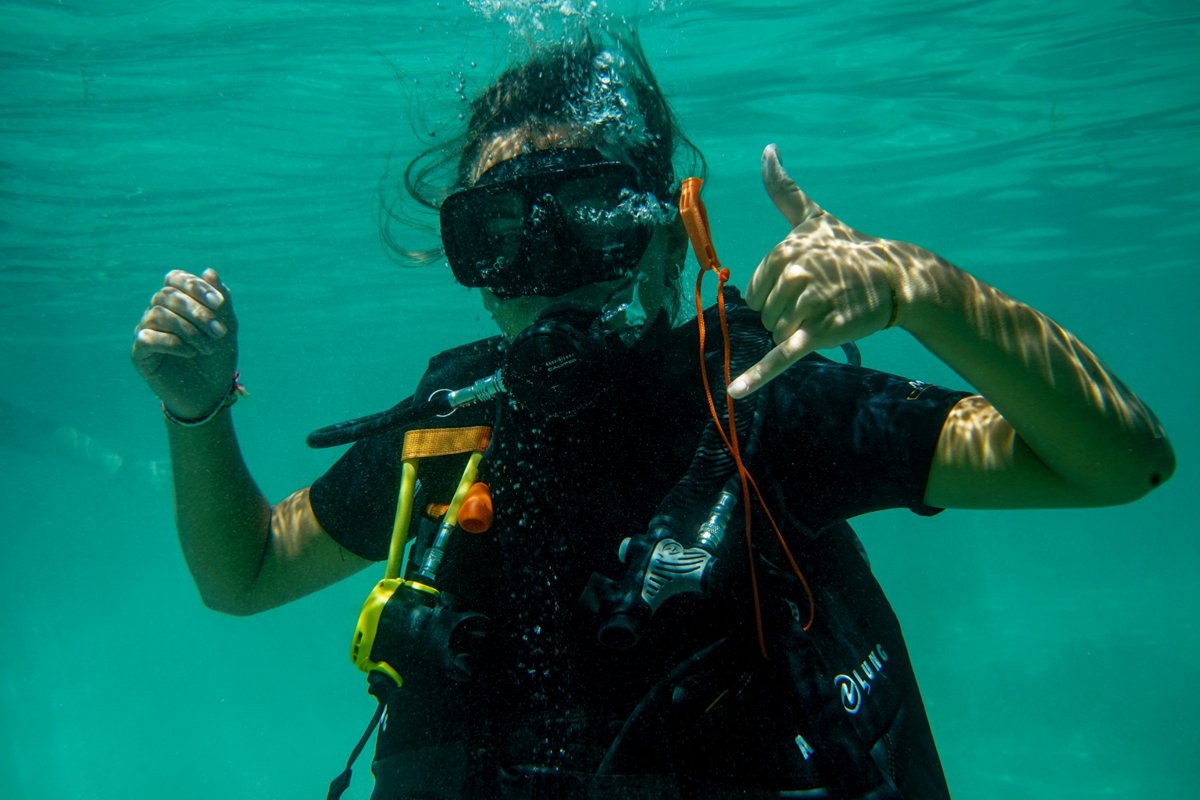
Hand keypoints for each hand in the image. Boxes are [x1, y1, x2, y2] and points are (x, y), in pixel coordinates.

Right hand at [132, 269, 238, 418]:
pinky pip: (147, 337)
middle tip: (219, 333)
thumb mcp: (227, 328)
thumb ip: (221, 301)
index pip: (175, 278)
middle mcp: (157, 312)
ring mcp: (146, 332)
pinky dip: (173, 343)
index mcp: (177, 302)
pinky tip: (190, 353)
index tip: (219, 304)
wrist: (210, 394)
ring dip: (189, 330)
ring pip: (157, 314)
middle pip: (166, 294)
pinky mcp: (139, 354)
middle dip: (198, 312)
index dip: (195, 286)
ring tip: (206, 348)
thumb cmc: (218, 359)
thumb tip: (209, 271)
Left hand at [732, 145, 930, 397]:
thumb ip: (785, 189)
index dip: (777, 296)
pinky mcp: (821, 332)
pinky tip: (737, 391)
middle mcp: (794, 273)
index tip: (805, 285)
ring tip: (828, 313)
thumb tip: (766, 148)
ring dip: (799, 332)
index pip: (754, 293)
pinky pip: (783, 356)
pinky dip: (759, 376)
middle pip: (765, 315)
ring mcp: (808, 303)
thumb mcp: (814, 218)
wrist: (896, 279)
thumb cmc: (849, 249)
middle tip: (821, 300)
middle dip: (788, 314)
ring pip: (778, 335)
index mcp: (783, 251)